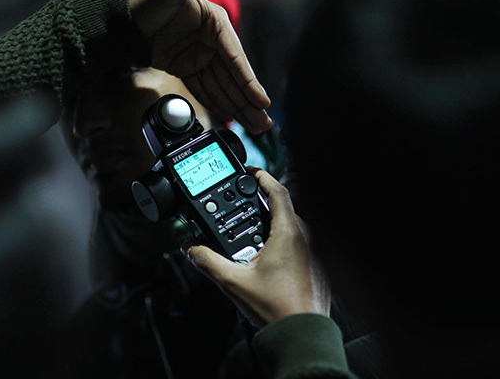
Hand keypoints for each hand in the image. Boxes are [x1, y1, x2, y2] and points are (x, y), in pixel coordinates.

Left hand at [129, 0, 271, 133]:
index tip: (262, 100)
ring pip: (221, 87)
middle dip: (249, 102)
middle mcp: (210, 40)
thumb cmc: (145, 0)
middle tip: (263, 123)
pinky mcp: (185, 68)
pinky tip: (230, 116)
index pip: (235, 57)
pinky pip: (204, 89)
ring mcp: (198, 56)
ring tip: (254, 126)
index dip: (249, 82)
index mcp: (214, 23)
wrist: (119, 18)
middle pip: (233, 77)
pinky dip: (217, 103)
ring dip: (238, 107)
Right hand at [181, 167, 330, 326]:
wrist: (302, 335)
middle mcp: (306, 237)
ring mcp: (314, 250)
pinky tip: (265, 259)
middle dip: (259, 205)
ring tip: (249, 237)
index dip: (262, 176)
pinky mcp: (316, 264)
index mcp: (289, 232)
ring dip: (269, 225)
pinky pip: (297, 243)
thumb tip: (191, 248)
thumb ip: (207, 261)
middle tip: (241, 206)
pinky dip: (280, 242)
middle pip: (281, 208)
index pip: (277, 190)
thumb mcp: (233, 281)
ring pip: (289, 227)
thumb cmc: (277, 309)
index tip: (250, 171)